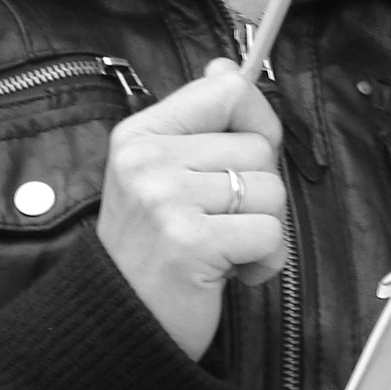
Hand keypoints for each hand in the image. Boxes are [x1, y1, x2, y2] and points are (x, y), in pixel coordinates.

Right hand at [98, 57, 285, 359]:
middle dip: (257, 192)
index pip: (227, 90)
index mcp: (140, 135)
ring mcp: (165, 199)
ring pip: (271, 190)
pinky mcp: (190, 240)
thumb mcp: (160, 176)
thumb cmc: (151, 251)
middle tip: (220, 222)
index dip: (258, 120)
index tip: (251, 154)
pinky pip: (270, 233)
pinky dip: (264, 261)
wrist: (120, 323)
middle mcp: (148, 160)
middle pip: (258, 147)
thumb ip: (199, 123)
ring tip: (223, 249)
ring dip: (263, 229)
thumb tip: (229, 66)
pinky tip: (230, 273)